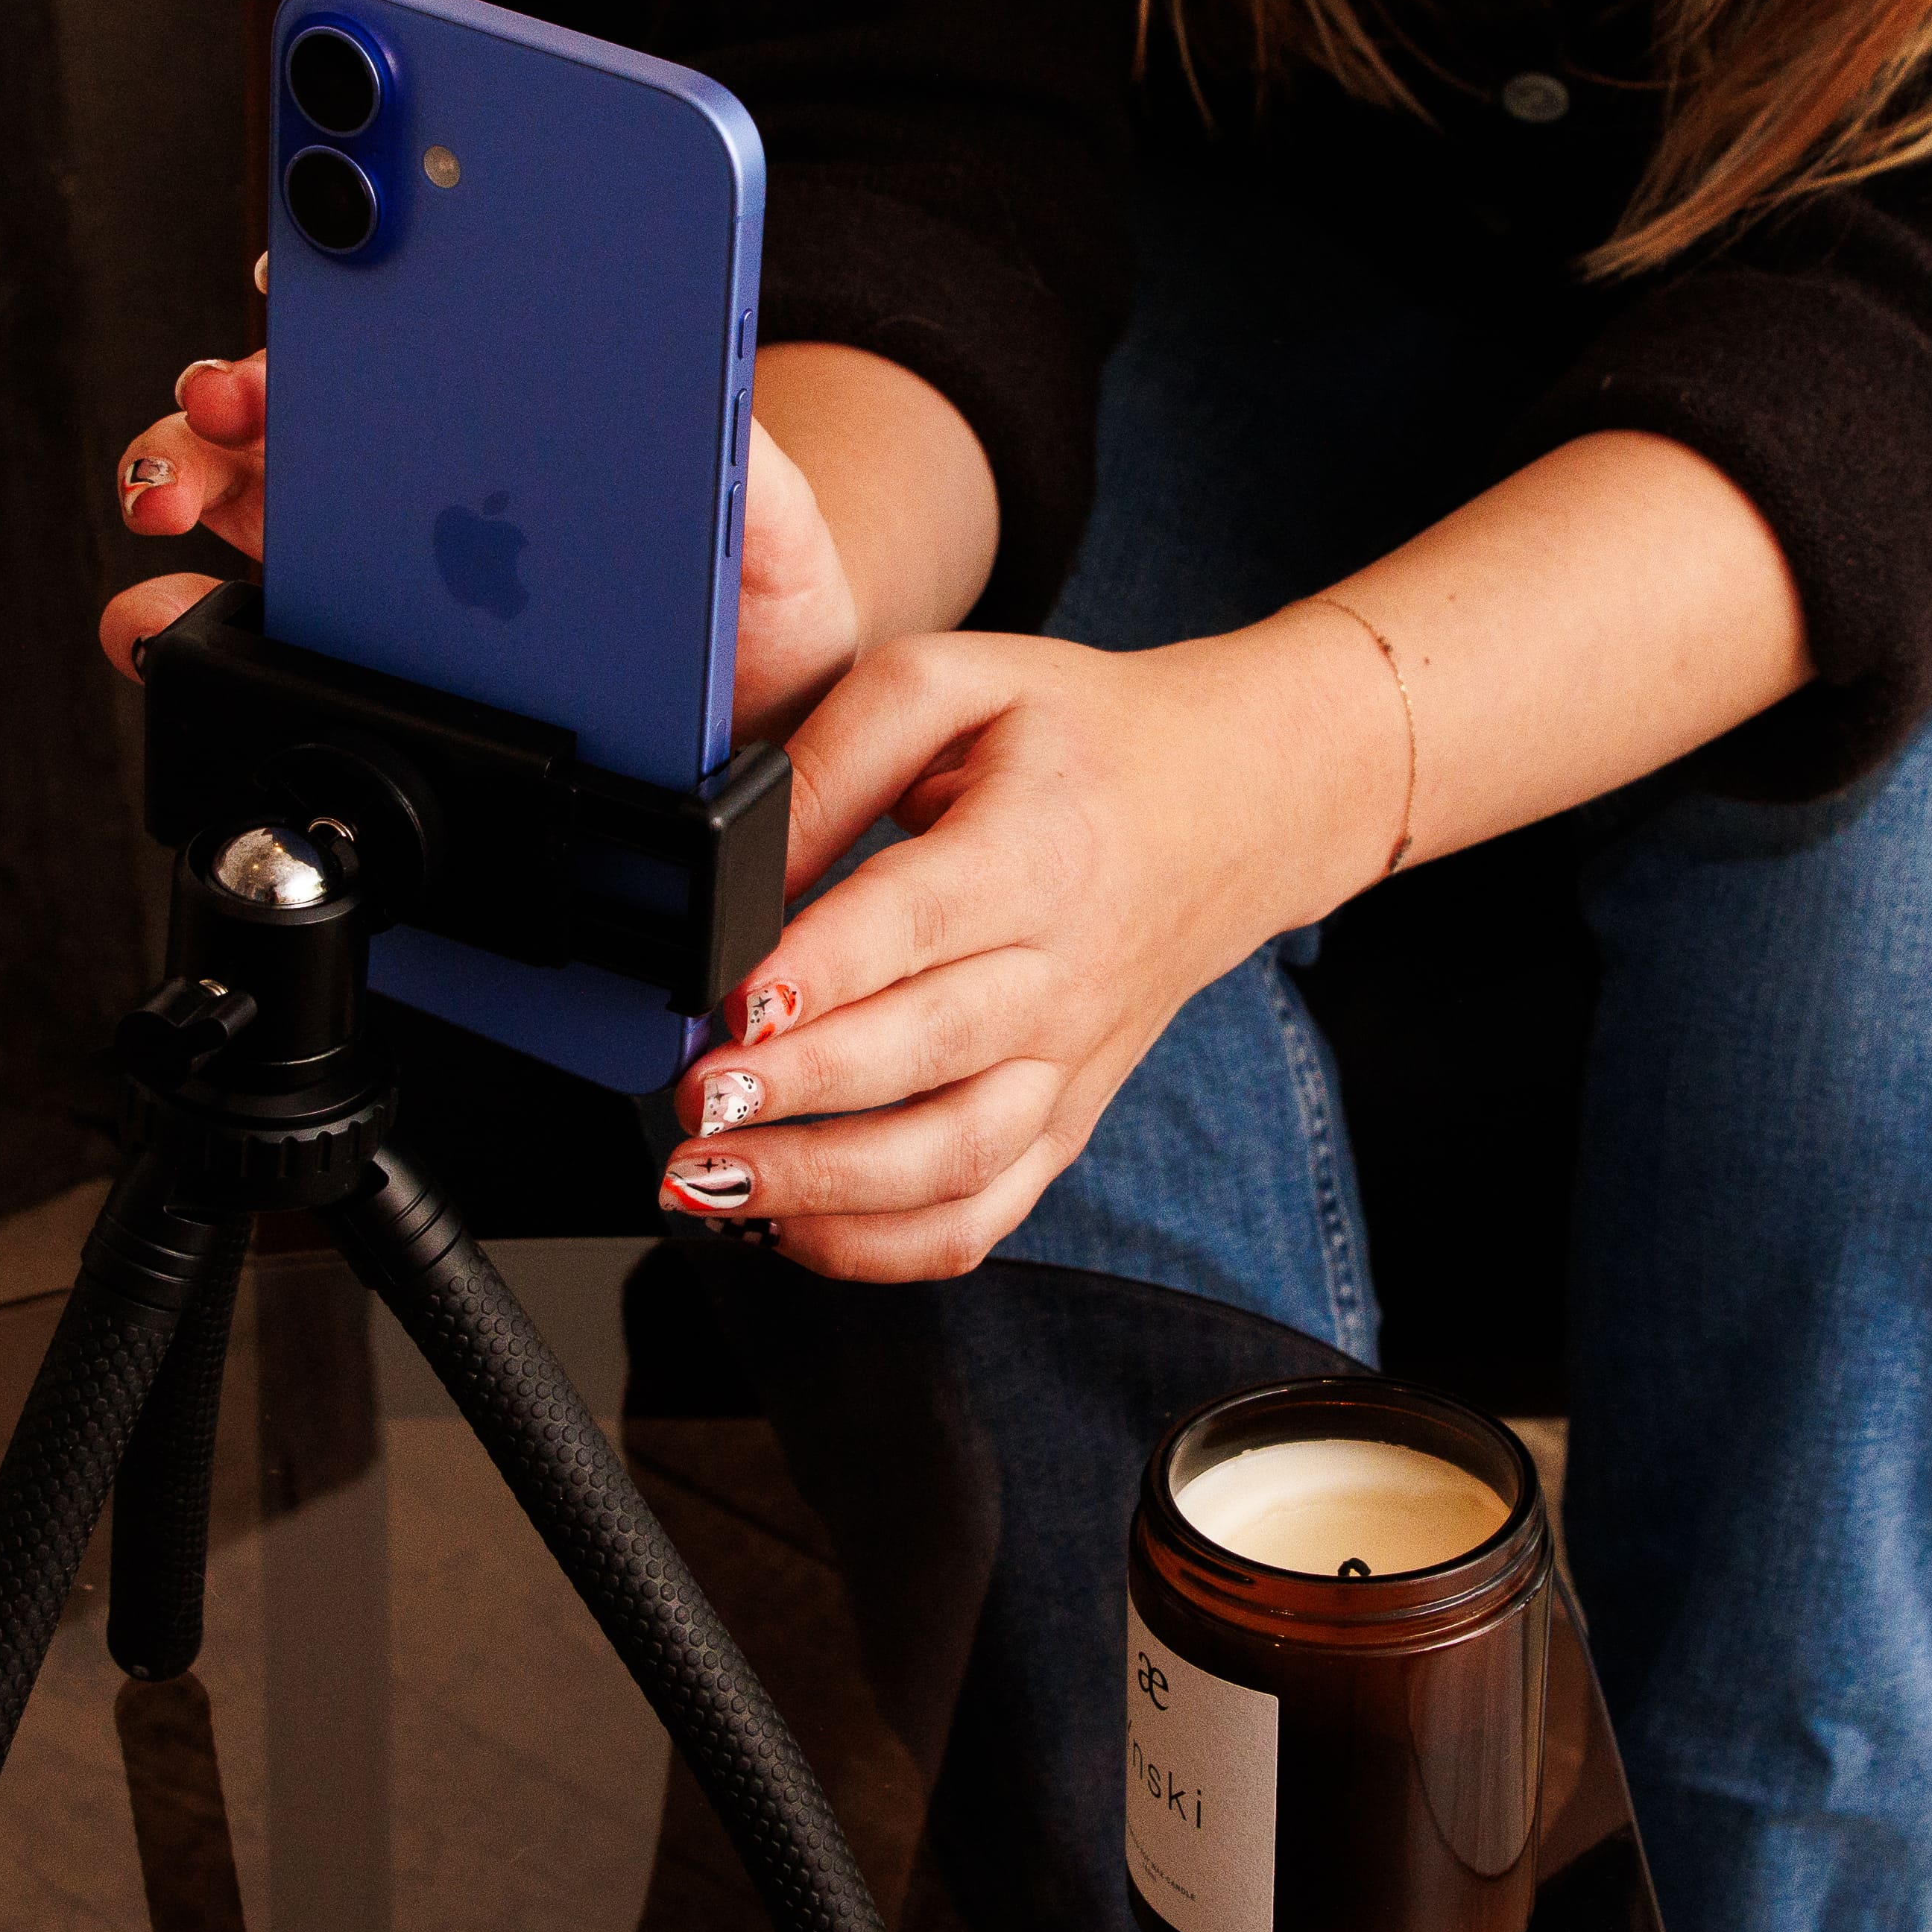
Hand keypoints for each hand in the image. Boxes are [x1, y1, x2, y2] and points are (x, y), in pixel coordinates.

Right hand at [99, 312, 874, 743]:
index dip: (340, 280)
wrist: (745, 734)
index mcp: (507, 408)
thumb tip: (696, 401)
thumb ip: (744, 467)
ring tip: (166, 495)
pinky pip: (234, 625)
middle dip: (234, 378)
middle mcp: (419, 464)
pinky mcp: (342, 650)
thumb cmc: (753, 607)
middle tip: (234, 395)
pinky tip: (156, 620)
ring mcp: (369, 552)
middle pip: (293, 394)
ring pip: (234, 488)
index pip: (404, 319)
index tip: (298, 273)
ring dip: (178, 469)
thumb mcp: (772, 528)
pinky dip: (170, 618)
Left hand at [653, 616, 1401, 1278]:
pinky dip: (887, 1248)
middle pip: (927, 1052)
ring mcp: (1068, 1061)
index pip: (918, 920)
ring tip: (712, 1184)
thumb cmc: (1084, 739)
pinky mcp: (1066, 1121)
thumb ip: (842, 754)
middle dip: (798, 1092)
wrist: (1236, 805)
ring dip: (828, 1189)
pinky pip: (984, 1216)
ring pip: (956, 1158)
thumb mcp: (961, 683)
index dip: (820, 971)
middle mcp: (1061, 972)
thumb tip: (743, 858)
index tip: (733, 1005)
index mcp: (1036, 850)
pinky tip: (793, 1232)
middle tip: (695, 1104)